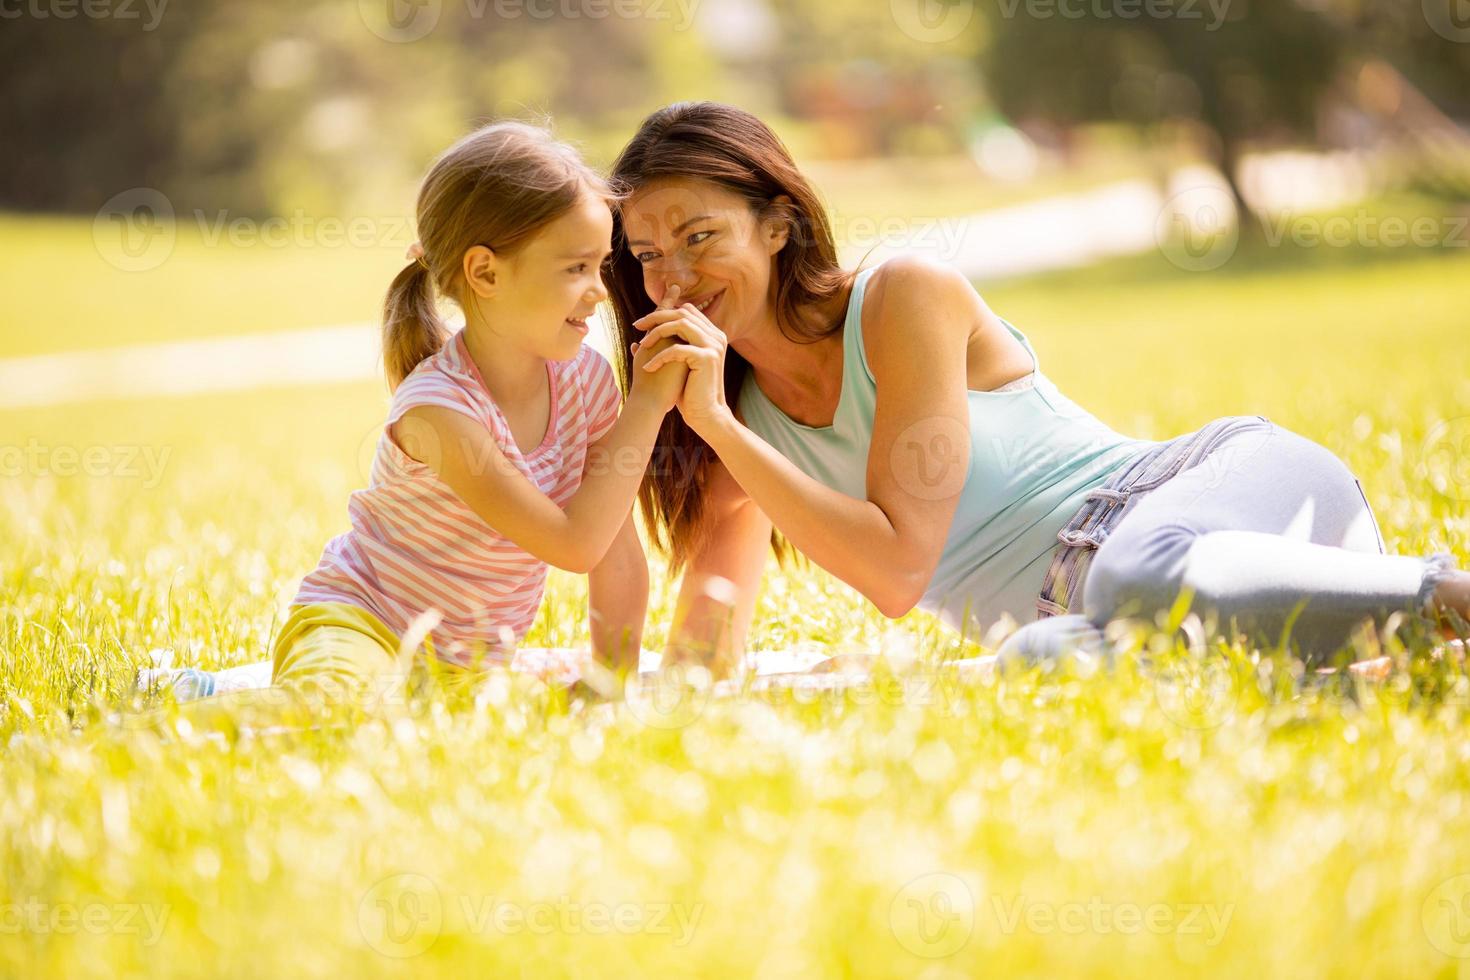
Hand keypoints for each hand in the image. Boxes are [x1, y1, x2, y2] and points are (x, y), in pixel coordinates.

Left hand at [633, 288, 731, 433]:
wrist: (705, 413)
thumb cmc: (688, 391)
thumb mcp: (676, 365)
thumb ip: (665, 349)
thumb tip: (637, 342)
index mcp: (711, 334)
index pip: (686, 310)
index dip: (663, 312)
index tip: (644, 323)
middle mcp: (715, 336)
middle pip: (682, 313)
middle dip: (656, 317)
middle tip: (637, 326)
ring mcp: (713, 346)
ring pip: (680, 324)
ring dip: (657, 333)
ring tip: (643, 346)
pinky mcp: (707, 358)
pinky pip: (677, 349)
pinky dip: (659, 357)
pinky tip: (649, 368)